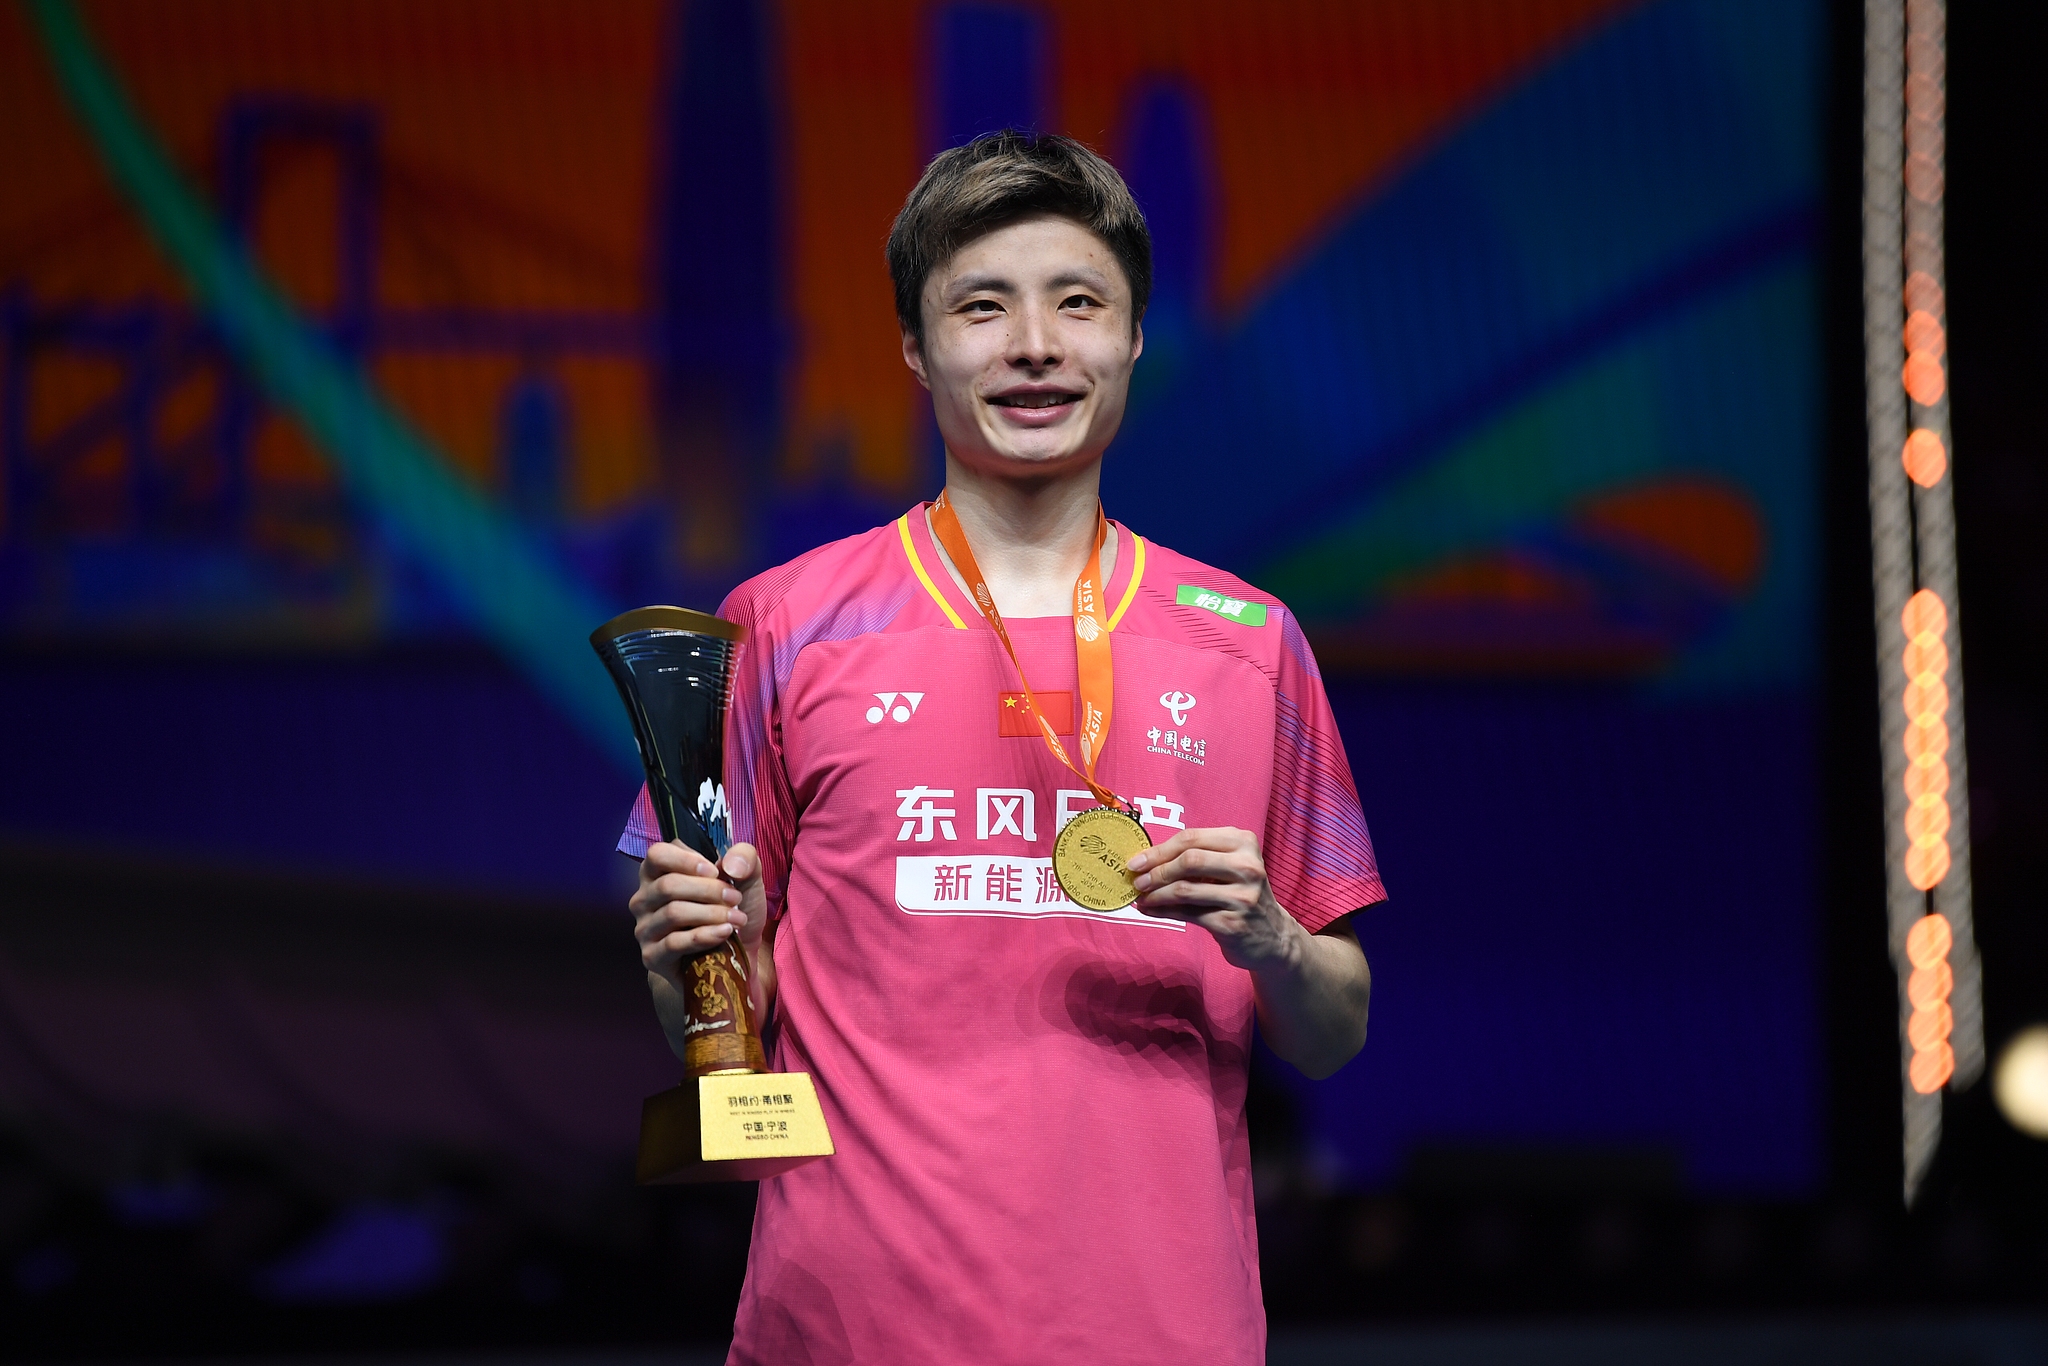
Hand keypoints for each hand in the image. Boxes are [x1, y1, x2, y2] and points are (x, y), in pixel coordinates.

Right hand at [630, 841, 766, 988]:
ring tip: (737, 918)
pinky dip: (704, 935)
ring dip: (712, 914)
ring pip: (673, 913)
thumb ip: (744, 858)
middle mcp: (644, 899)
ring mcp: (645, 929)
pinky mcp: (652, 956)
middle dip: (708, 890)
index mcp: (658, 873)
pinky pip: (674, 943)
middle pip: (668, 885)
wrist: (732, 958)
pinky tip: (725, 932)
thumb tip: (729, 864)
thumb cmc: (730, 911)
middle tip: (735, 898)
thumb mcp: (746, 879)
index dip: (686, 860)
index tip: (715, 871)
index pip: (657, 854)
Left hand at [1127, 827, 1304, 971]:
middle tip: (1136, 880)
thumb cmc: (1240, 895)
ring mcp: (1242, 896)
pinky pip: (1187, 914)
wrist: (1273, 937)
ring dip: (1155, 894)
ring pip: (1185, 889)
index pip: (1192, 838)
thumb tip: (1146, 860)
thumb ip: (1196, 858)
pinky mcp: (1233, 923)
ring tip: (1140, 898)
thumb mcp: (1228, 867)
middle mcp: (1247, 866)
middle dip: (1156, 870)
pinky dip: (1163, 911)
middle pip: (1189, 860)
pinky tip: (1150, 910)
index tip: (1136, 861)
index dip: (1159, 849)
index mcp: (1243, 843)